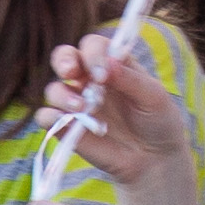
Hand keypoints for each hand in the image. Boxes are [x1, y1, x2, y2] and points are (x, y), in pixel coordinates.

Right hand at [40, 33, 189, 186]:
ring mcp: (76, 103)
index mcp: (112, 64)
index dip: (93, 54)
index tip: (103, 74)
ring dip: (62, 95)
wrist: (154, 158)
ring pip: (53, 88)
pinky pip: (46, 118)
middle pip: (64, 58)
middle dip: (64, 61)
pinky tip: (63, 121)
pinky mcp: (66, 128)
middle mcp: (89, 79)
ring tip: (81, 109)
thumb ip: (131, 80)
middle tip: (71, 72)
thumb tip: (107, 63)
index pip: (93, 45)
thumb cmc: (158, 120)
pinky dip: (49, 117)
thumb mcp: (153, 97)